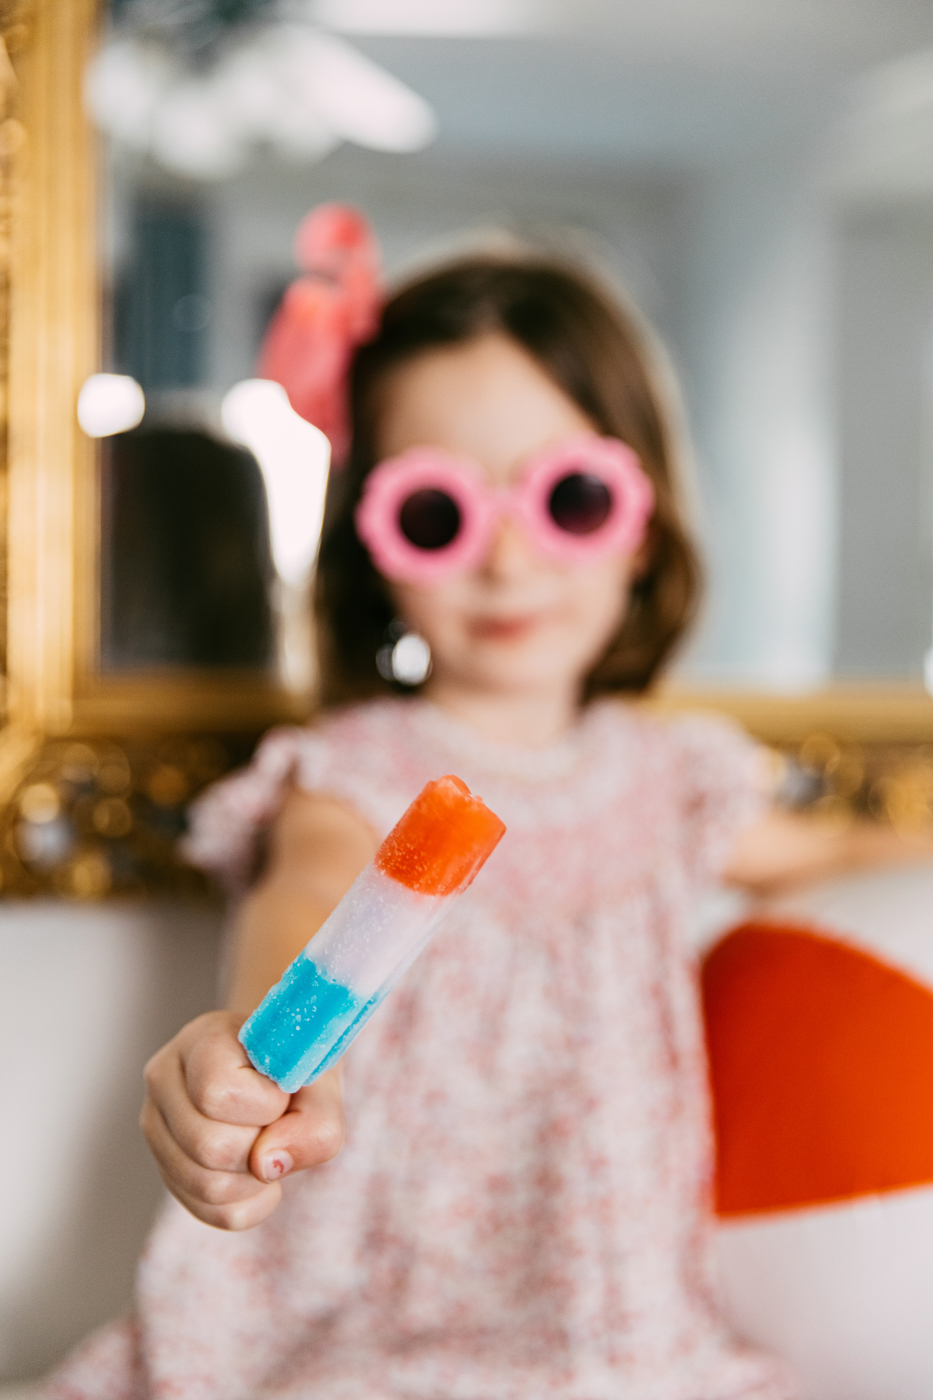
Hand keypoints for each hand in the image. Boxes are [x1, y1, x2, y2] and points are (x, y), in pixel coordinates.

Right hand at [141, 1010, 343, 1230]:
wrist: (283, 1064)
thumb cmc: (299, 1062)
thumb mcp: (321, 1078)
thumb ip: (314, 1120)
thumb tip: (266, 1165)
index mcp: (201, 1039)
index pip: (218, 1093)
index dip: (266, 1104)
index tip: (283, 1088)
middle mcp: (164, 1079)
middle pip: (209, 1147)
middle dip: (261, 1144)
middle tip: (277, 1120)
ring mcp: (157, 1127)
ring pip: (205, 1186)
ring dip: (257, 1178)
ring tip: (270, 1143)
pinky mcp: (167, 1168)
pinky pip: (212, 1212)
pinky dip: (251, 1202)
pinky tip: (260, 1171)